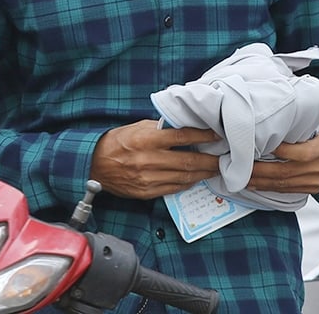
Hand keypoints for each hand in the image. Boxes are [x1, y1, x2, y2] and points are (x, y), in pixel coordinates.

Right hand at [90, 120, 221, 199]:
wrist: (93, 164)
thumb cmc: (116, 142)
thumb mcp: (137, 127)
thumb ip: (160, 128)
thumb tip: (184, 125)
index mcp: (146, 139)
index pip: (182, 136)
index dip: (203, 136)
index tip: (217, 135)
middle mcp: (148, 160)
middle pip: (188, 161)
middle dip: (210, 160)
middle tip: (225, 158)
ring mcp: (147, 178)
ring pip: (183, 177)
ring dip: (203, 173)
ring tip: (215, 169)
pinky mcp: (145, 192)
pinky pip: (173, 188)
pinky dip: (187, 183)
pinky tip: (196, 177)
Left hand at [247, 114, 318, 193]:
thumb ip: (304, 120)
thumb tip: (278, 110)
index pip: (300, 153)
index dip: (279, 151)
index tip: (257, 146)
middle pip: (285, 172)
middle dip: (260, 171)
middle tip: (240, 166)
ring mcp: (317, 180)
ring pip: (284, 184)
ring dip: (261, 182)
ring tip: (241, 177)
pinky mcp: (314, 188)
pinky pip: (289, 190)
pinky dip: (271, 187)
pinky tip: (257, 183)